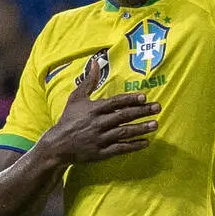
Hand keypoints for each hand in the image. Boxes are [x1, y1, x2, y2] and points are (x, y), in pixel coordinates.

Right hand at [42, 53, 157, 164]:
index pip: (115, 102)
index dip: (130, 99)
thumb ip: (89, 81)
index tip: (144, 97)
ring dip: (140, 128)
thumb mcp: (76, 98)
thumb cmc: (68, 119)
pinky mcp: (100, 153)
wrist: (57, 145)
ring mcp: (100, 139)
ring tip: (155, 124)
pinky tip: (146, 142)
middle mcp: (98, 123)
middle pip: (123, 116)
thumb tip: (95, 62)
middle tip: (157, 108)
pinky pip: (120, 148)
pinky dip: (133, 146)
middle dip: (142, 112)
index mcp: (93, 109)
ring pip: (123, 132)